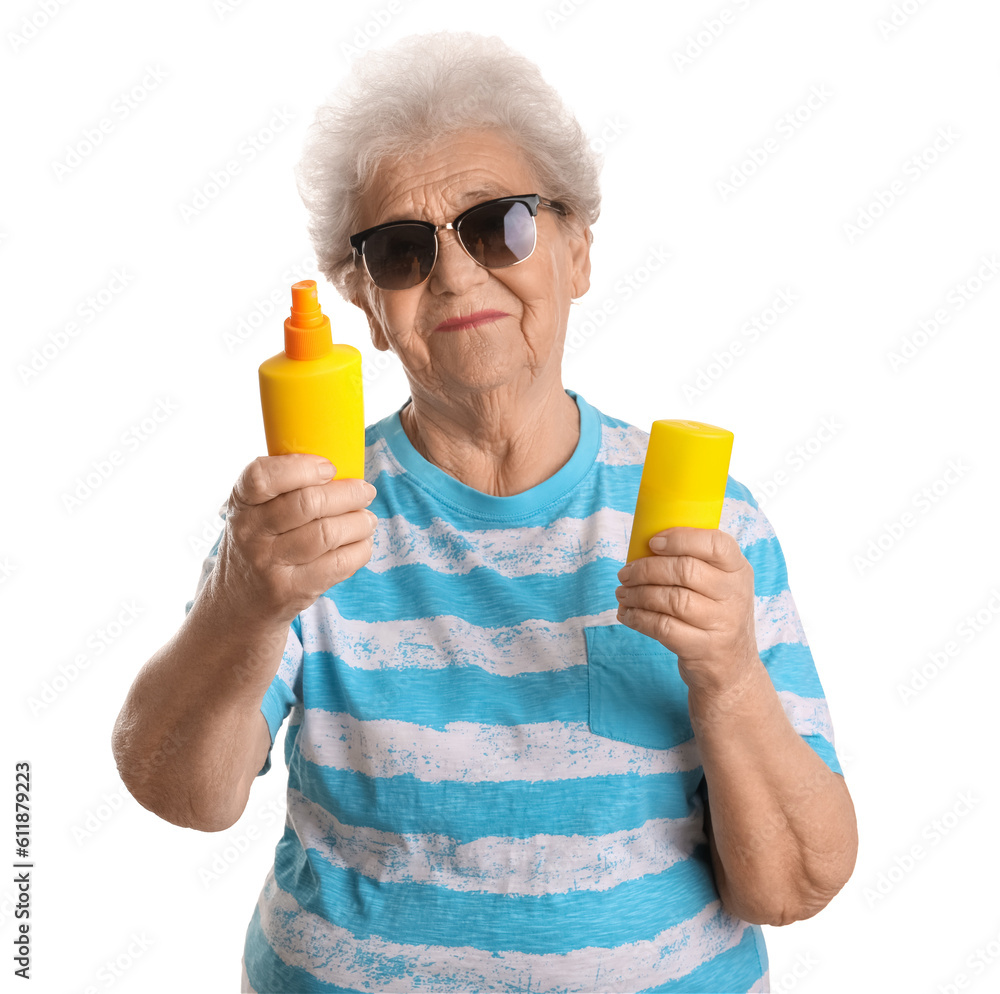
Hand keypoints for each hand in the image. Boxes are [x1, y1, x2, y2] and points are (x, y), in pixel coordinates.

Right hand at [209, 454, 376, 627]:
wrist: (238, 602)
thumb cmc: (259, 542)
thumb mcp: (254, 511)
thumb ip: (285, 487)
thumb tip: (344, 466)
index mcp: (241, 503)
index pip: (262, 477)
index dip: (301, 467)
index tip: (329, 468)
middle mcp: (250, 533)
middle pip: (307, 504)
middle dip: (347, 493)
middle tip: (364, 491)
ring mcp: (269, 564)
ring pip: (327, 534)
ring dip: (358, 522)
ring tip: (367, 519)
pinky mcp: (291, 590)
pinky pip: (338, 564)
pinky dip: (359, 550)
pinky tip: (362, 543)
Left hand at [615, 527, 757, 696]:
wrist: (733, 667)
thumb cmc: (715, 614)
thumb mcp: (720, 584)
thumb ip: (695, 562)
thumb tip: (644, 545)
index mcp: (738, 569)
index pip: (715, 544)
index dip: (680, 538)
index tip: (652, 542)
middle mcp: (735, 595)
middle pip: (685, 570)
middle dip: (646, 569)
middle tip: (625, 573)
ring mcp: (722, 624)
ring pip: (672, 599)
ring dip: (638, 594)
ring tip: (623, 593)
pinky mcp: (703, 648)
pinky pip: (663, 627)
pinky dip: (639, 618)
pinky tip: (627, 614)